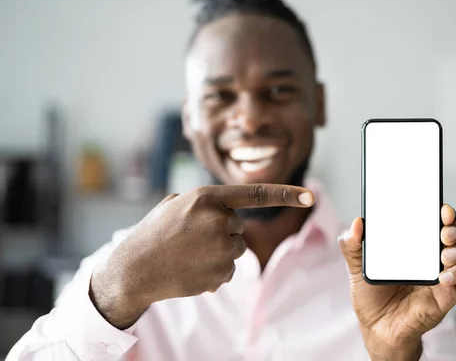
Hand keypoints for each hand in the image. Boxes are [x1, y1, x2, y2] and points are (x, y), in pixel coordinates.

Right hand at [90, 184, 313, 328]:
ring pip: (235, 250)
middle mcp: (217, 220)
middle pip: (238, 227)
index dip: (286, 194)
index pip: (255, 194)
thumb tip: (230, 213)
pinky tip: (191, 270)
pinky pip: (229, 271)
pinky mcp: (221, 272)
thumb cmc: (154, 233)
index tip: (310, 195)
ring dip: (218, 253)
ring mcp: (220, 248)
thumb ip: (206, 202)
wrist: (134, 269)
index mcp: (206, 198)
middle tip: (191, 240)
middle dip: (221, 233)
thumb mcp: (176, 204)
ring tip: (189, 255)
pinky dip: (215, 272)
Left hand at [339, 205, 455, 359]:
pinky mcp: (453, 292)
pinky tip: (444, 277)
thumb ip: (352, 245)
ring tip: (445, 256)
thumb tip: (357, 223)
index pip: (443, 214)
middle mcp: (438, 249)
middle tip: (443, 234)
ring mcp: (448, 270)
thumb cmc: (372, 293)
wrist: (377, 327)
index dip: (448, 209)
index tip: (442, 209)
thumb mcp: (356, 266)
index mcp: (419, 237)